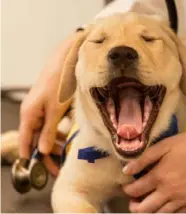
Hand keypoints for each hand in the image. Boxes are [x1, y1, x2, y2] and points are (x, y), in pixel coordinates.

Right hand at [19, 34, 75, 174]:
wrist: (64, 62)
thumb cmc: (59, 84)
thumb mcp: (55, 110)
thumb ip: (48, 130)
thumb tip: (42, 149)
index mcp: (29, 115)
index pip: (26, 142)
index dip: (31, 158)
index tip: (36, 172)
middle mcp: (32, 113)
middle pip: (35, 139)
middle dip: (45, 154)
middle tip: (56, 168)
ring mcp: (40, 109)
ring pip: (44, 132)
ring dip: (52, 144)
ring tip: (62, 156)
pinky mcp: (48, 106)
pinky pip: (50, 124)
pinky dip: (56, 133)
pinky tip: (63, 140)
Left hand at [122, 129, 185, 212]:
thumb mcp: (164, 145)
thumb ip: (144, 159)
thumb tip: (126, 170)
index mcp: (159, 176)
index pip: (136, 190)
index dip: (127, 189)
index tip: (125, 186)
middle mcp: (168, 192)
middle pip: (145, 208)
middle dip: (134, 206)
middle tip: (132, 200)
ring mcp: (181, 200)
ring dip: (148, 212)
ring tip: (144, 206)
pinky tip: (163, 209)